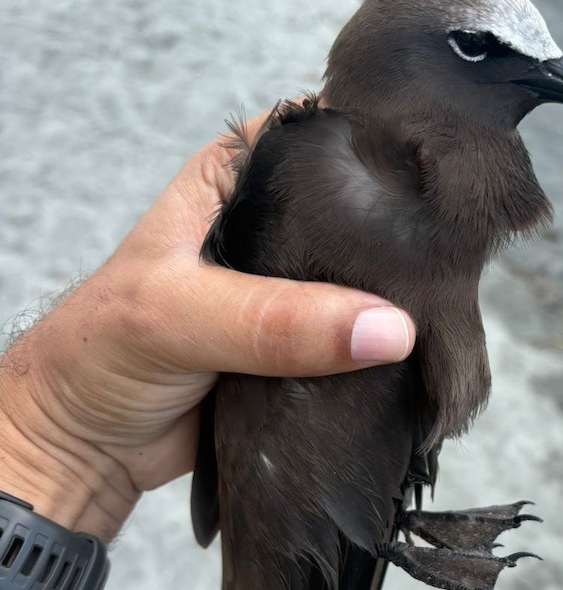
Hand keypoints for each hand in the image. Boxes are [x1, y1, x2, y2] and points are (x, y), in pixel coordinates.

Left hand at [0, 110, 415, 541]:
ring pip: (363, 285)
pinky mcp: (303, 350)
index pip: (319, 141)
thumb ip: (277, 321)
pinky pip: (357, 346)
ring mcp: (289, 293)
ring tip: (449, 306)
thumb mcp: (180, 317)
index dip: (375, 152)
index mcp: (232, 181)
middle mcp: (267, 228)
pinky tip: (423, 355)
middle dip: (401, 237)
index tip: (436, 177)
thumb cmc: (97, 355)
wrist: (83, 448)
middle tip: (453, 255)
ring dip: (397, 303)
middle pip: (355, 216)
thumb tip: (386, 328)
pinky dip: (382, 356)